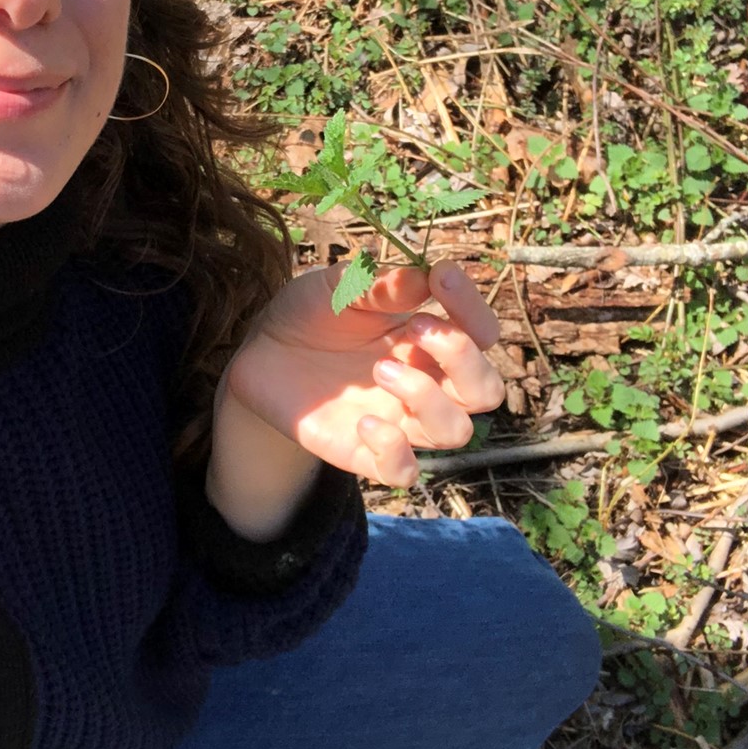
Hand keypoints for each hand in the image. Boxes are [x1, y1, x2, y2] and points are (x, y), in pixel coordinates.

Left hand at [216, 261, 503, 501]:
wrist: (260, 352)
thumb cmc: (310, 312)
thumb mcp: (336, 287)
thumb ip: (377, 285)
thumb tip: (423, 277)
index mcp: (428, 338)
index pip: (481, 333)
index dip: (472, 307)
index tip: (442, 275)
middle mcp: (425, 382)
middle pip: (487, 391)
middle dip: (463, 358)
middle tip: (416, 328)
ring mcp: (398, 420)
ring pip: (456, 431)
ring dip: (428, 397)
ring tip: (380, 368)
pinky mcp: (365, 453)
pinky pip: (405, 472)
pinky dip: (395, 451)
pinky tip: (364, 422)